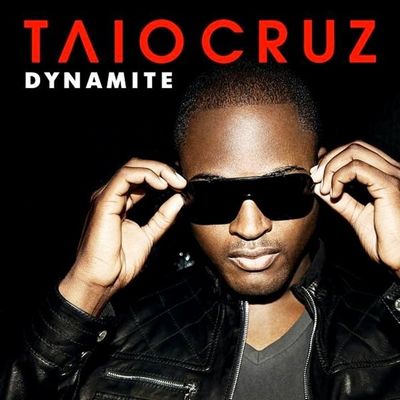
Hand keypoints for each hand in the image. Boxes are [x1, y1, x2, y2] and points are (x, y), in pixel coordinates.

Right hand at [59, 158, 186, 313]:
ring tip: (174, 181)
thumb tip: (178, 199)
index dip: (163, 177)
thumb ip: (162, 218)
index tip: (181, 186)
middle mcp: (112, 196)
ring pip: (132, 167)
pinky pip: (125, 177)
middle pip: (137, 167)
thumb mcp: (148, 236)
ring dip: (157, 170)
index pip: (141, 178)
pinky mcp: (104, 201)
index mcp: (120, 202)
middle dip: (162, 169)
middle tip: (181, 181)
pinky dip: (146, 175)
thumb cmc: (118, 263)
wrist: (101, 281)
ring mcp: (106, 197)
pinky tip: (161, 184)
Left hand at [311, 141, 399, 275]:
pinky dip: (338, 177)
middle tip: (315, 179)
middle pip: (354, 146)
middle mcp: (392, 171)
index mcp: (386, 176)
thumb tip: (318, 186)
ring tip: (324, 189)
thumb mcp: (356, 215)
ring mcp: (393, 176)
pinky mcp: (389, 186)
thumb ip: (340, 199)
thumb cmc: (385, 241)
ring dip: (331, 168)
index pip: (357, 150)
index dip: (332, 156)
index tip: (316, 172)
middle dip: (329, 160)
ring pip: (354, 151)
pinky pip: (356, 168)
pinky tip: (334, 194)